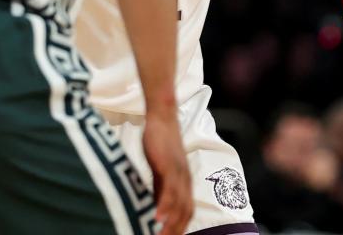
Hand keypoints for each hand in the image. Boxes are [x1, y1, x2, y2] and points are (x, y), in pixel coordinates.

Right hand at [142, 113, 192, 234]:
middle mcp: (185, 181)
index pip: (186, 212)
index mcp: (184, 183)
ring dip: (171, 224)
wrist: (162, 118)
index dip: (180, 228)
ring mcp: (179, 173)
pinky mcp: (169, 165)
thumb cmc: (159, 143)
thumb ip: (159, 188)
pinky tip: (157, 217)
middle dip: (177, 231)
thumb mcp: (159, 170)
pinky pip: (169, 189)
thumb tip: (156, 206)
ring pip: (179, 205)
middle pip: (185, 213)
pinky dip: (165, 206)